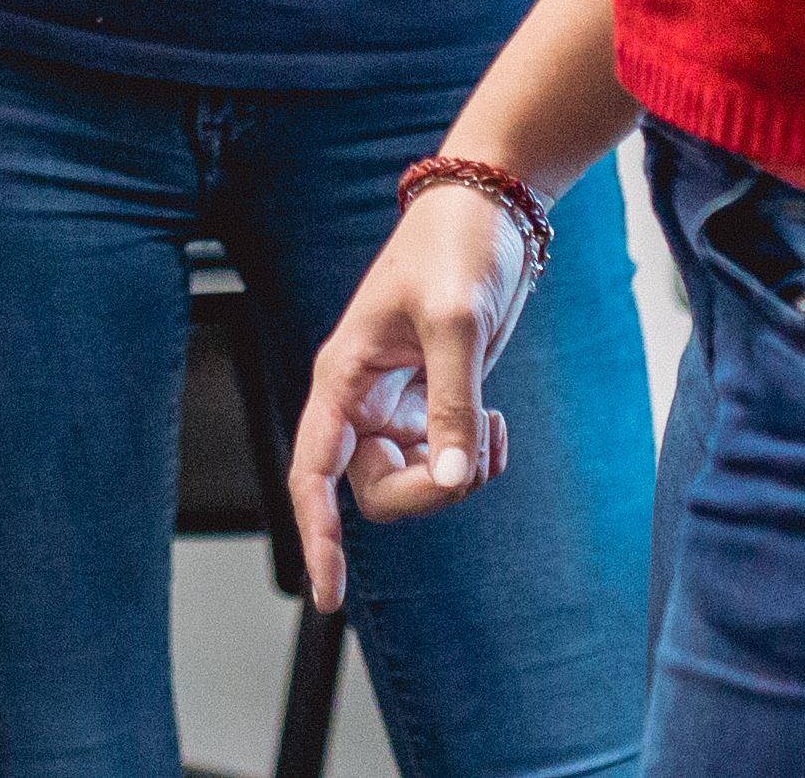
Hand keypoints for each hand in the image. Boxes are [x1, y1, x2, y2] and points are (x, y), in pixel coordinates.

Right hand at [285, 177, 535, 609]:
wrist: (489, 213)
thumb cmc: (457, 250)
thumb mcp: (458, 324)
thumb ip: (452, 406)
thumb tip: (452, 478)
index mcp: (342, 377)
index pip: (313, 471)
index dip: (316, 534)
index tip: (327, 591)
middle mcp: (360, 399)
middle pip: (378, 492)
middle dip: (431, 494)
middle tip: (474, 460)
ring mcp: (396, 405)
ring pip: (415, 482)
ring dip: (459, 476)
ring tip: (490, 429)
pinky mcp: (431, 403)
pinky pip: (445, 462)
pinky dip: (474, 459)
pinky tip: (491, 424)